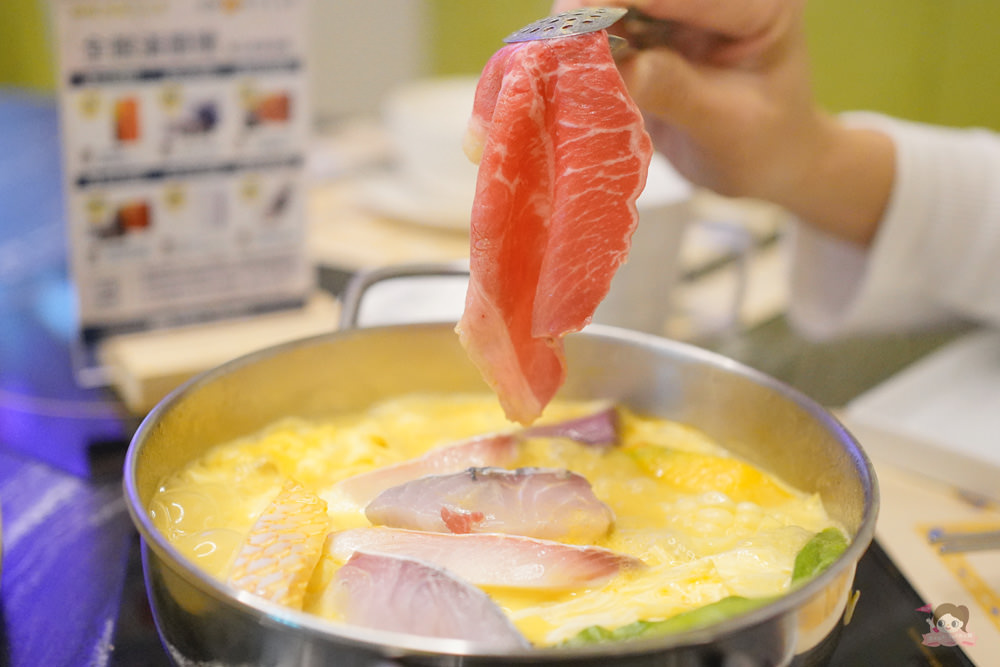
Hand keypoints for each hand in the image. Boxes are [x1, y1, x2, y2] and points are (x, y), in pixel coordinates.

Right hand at [552, 0, 893, 244]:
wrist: (767, 164)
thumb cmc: (762, 147)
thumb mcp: (725, 125)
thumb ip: (674, 90)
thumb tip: (614, 66)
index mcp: (761, 2)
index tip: (575, 14)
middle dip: (595, 7)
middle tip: (553, 38)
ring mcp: (683, 9)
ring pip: (618, 2)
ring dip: (581, 23)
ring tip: (549, 54)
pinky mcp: (654, 29)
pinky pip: (607, 25)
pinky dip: (581, 42)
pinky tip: (558, 62)